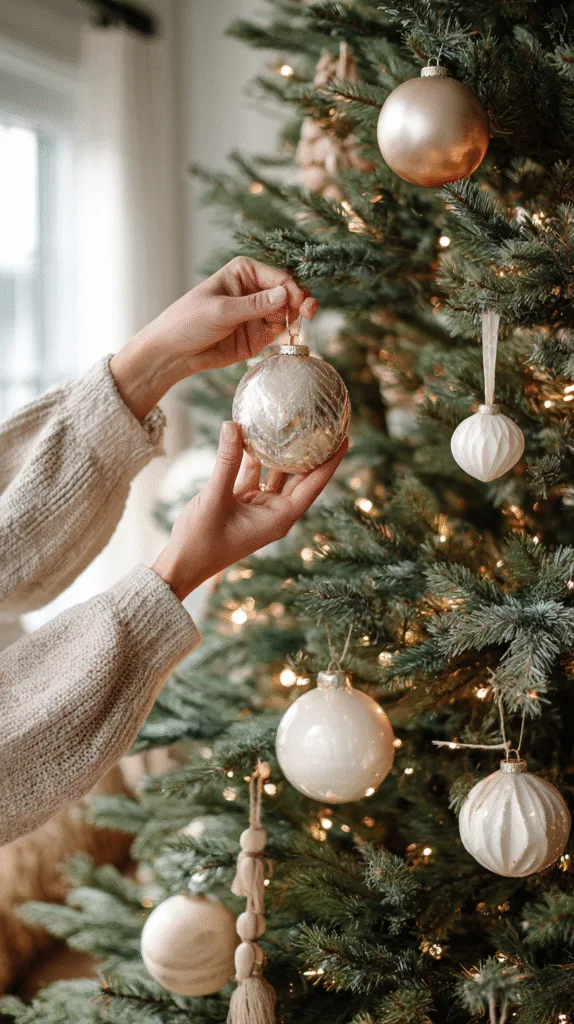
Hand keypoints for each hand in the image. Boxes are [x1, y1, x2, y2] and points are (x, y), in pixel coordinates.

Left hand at [110, 257, 317, 419]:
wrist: (173, 352)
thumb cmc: (188, 321)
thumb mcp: (220, 311)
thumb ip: (254, 305)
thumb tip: (285, 294)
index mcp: (244, 272)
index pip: (278, 277)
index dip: (292, 288)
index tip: (299, 303)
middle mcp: (255, 290)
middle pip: (288, 292)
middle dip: (300, 301)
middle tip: (309, 313)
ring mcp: (258, 313)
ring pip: (288, 312)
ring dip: (298, 317)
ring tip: (302, 323)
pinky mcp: (259, 335)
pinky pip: (280, 331)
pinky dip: (289, 333)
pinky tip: (292, 335)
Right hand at [152, 422, 347, 601]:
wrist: (181, 564)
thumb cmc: (201, 540)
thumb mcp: (215, 497)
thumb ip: (226, 461)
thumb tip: (233, 424)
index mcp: (279, 518)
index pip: (313, 485)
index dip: (330, 462)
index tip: (346, 438)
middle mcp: (275, 512)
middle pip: (301, 477)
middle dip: (312, 453)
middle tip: (324, 424)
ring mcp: (259, 507)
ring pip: (277, 473)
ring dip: (282, 451)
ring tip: (294, 423)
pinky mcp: (242, 502)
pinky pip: (254, 474)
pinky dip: (254, 456)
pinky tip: (254, 433)